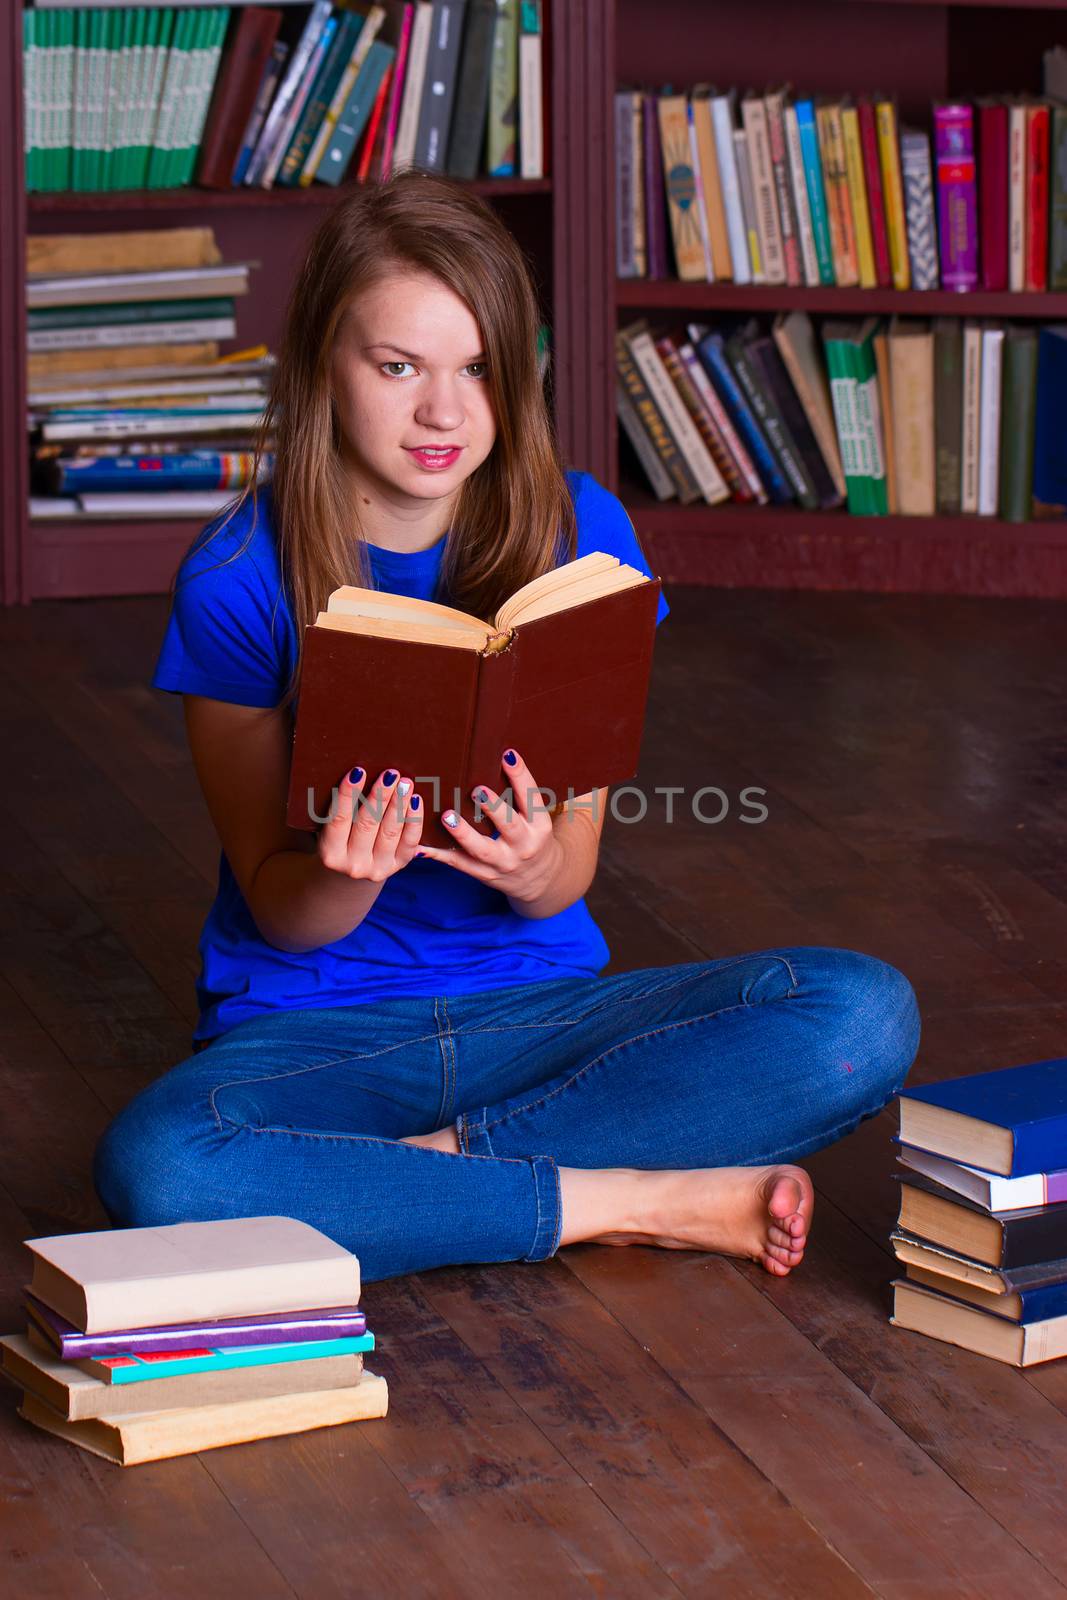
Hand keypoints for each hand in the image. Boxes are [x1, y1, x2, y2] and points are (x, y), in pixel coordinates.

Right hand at [317, 766, 422, 881]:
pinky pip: (410, 841)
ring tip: (405, 783)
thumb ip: (339, 806)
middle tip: (390, 774)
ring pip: (390, 831)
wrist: (356, 864)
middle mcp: (353, 865)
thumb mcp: (332, 825)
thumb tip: (355, 772)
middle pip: (367, 824)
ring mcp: (378, 869)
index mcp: (331, 853)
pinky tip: (415, 800)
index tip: (358, 771)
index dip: (348, 795)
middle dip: (379, 796)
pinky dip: (414, 819)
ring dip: (399, 804)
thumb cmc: (342, 834)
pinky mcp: (399, 866)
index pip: (338, 819)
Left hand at [416, 748, 563, 902]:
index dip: (520, 776)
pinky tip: (422, 846)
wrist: (538, 878)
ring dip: (463, 833)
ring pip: (482, 849)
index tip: (506, 755)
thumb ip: (520, 794)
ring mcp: (503, 862)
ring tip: (447, 816)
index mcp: (538, 825)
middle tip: (477, 790)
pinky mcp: (484, 873)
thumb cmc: (532, 837)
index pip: (531, 798)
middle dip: (493, 808)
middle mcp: (523, 844)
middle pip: (509, 826)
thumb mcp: (536, 818)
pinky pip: (460, 864)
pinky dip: (439, 855)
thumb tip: (499, 755)